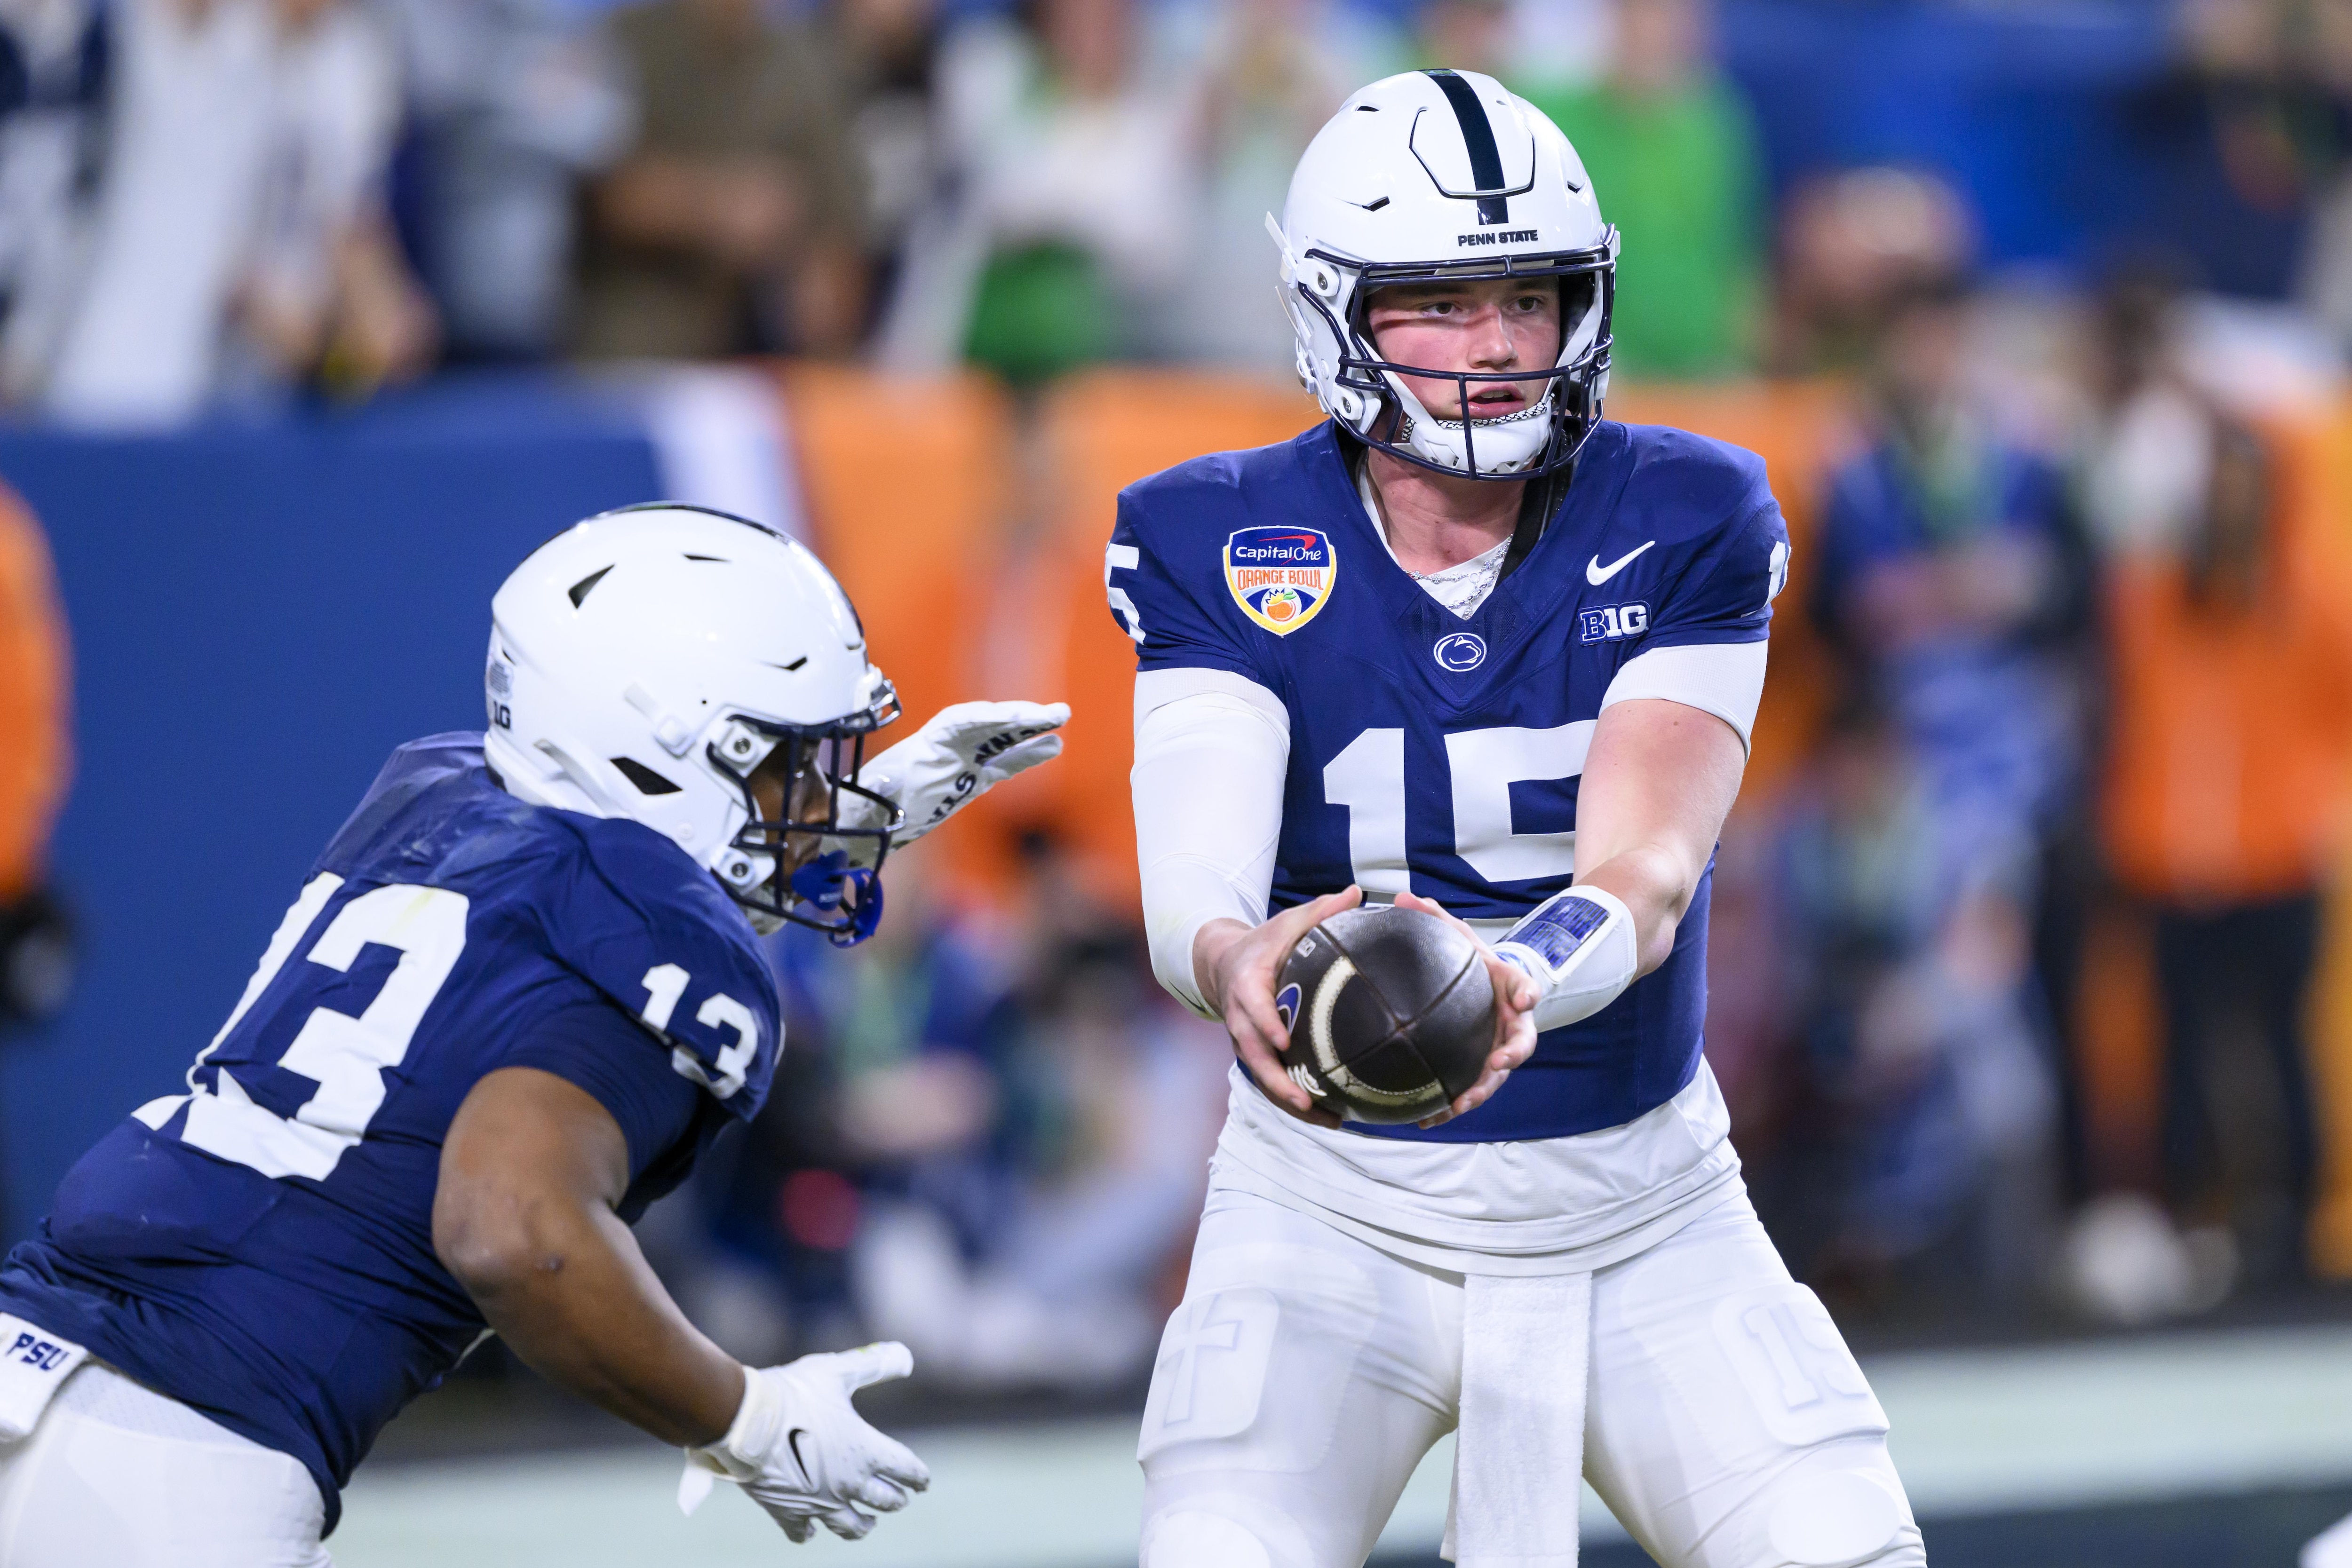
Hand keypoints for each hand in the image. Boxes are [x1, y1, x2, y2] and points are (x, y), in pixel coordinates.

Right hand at [678, 1342, 930, 1541]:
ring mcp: (820, 1502)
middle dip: (895, 1500)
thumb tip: (908, 1358)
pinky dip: (809, 1532)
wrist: (746, 1421)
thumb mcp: (838, 1371)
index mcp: (866, 1451)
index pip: (906, 1470)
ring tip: (867, 1523)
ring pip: (851, 1526)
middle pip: (884, 1501)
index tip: (923, 1482)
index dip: (918, 1477)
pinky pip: (803, 1532)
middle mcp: (849, 1483)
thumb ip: (874, 1365)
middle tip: (899, 1499)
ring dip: (863, 1525)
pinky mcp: (789, 1512)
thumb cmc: (793, 1392)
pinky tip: (811, 1531)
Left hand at [846, 701, 1070, 853]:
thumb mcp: (873, 794)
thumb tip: (890, 778)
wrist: (870, 820)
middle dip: (1021, 716)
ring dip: (1032, 728)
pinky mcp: (975, 779)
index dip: (990, 718)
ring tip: (1061, 718)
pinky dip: (1029, 755)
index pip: (962, 722)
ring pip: (1003, 739)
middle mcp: (949, 745)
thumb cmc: (868, 805)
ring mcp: (965, 760)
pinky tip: (1054, 747)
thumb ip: (884, 785)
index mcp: (926, 742)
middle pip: (990, 724)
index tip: (1016, 717)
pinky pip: (1006, 763)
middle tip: (1054, 711)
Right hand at [1194, 885, 1363, 1128]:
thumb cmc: (1264, 943)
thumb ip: (1320, 911)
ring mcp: (1248, 1042)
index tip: (1284, 1039)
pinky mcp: (1258, 1056)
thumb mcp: (1287, 923)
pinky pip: (1274, 1084)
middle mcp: (1243, 1020)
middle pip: (1255, 1057)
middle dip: (1277, 1081)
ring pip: (1264, 1078)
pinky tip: (1332, 1117)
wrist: (1223, 965)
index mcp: (1247, 986)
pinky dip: (1297, 1102)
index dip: (1265, 1025)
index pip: (1253, 1008)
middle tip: (1304, 1100)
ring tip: (1328, 1120)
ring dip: (1291, 1102)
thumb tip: (1357, 893)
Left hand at [1392, 891, 1537, 1128]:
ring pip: (1495, 1077)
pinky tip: (1427, 1119)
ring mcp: (1497, 1051)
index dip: (1527, 992)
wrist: (1480, 991)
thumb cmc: (1470, 966)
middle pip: (1520, 1044)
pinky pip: (1468, 1091)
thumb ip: (1435, 920)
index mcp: (1509, 987)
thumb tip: (1403, 897)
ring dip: (1479, 1092)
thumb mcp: (1457, 940)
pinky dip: (1449, 1106)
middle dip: (1512, 1055)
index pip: (1525, 986)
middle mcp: (1510, 1024)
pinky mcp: (1478, 1071)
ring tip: (1459, 1105)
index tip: (1527, 997)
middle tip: (1498, 1064)